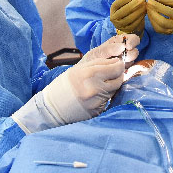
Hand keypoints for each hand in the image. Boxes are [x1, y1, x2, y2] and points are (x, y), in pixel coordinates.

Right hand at [12, 34, 138, 132]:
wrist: (53, 107)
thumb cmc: (66, 84)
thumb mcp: (80, 68)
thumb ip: (100, 63)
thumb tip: (117, 61)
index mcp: (89, 74)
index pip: (116, 67)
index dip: (119, 64)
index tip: (117, 63)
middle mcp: (95, 88)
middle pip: (119, 79)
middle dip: (118, 75)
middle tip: (111, 73)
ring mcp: (97, 101)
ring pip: (115, 90)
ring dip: (112, 85)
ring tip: (101, 83)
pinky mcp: (98, 110)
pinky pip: (109, 100)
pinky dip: (106, 95)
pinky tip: (96, 94)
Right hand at [110, 0, 147, 33]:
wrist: (128, 22)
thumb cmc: (128, 9)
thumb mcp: (129, 3)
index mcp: (113, 8)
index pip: (118, 2)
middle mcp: (114, 17)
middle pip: (124, 10)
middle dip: (135, 4)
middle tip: (143, 0)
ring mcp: (120, 25)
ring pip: (130, 18)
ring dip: (139, 11)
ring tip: (145, 6)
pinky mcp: (127, 30)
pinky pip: (135, 24)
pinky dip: (140, 17)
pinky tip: (144, 12)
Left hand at [147, 0, 172, 35]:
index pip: (168, 12)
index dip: (157, 6)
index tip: (150, 0)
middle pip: (162, 22)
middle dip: (153, 13)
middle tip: (147, 5)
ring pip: (159, 28)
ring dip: (151, 18)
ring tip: (149, 9)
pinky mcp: (170, 33)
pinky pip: (159, 30)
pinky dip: (153, 22)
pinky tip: (152, 15)